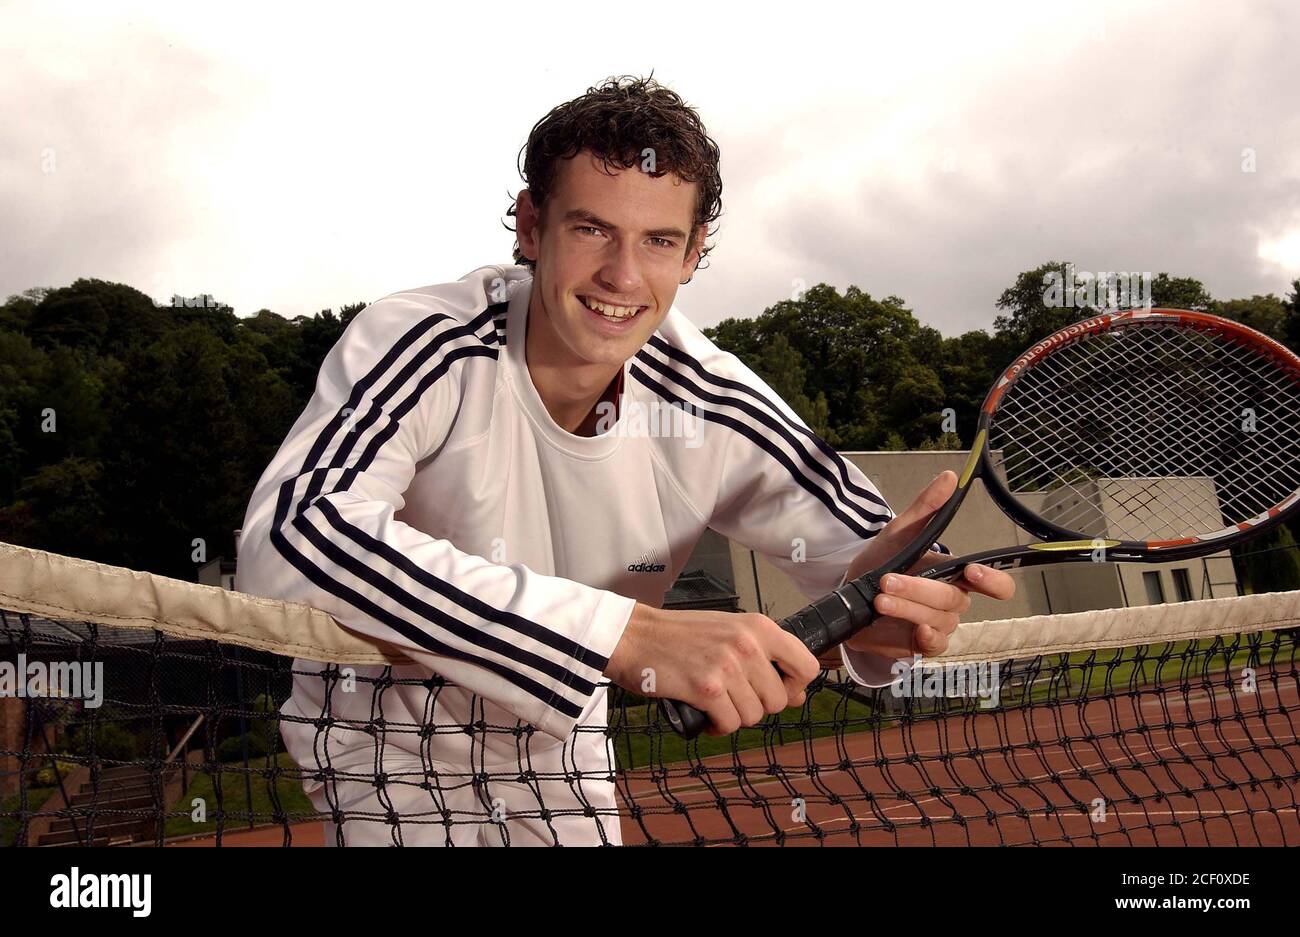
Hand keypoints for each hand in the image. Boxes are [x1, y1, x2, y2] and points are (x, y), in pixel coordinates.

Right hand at [604, 603, 821, 736]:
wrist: (634, 636)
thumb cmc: (678, 635)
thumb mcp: (728, 630)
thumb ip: (762, 655)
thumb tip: (795, 694)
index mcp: (758, 627)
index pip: (806, 666)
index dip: (795, 686)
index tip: (778, 690)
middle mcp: (747, 645)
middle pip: (778, 700)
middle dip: (757, 706)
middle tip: (733, 696)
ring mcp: (727, 667)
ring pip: (754, 716)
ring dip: (734, 716)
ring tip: (715, 702)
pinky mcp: (706, 689)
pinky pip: (729, 725)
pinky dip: (716, 727)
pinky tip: (704, 713)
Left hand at [837, 471, 1015, 660]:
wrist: (851, 595)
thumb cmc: (881, 563)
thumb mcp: (899, 533)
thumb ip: (926, 508)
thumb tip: (951, 477)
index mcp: (955, 574)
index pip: (994, 583)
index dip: (992, 580)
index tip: (972, 571)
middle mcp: (953, 601)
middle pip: (953, 599)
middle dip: (919, 588)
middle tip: (888, 580)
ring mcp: (940, 624)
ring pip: (936, 619)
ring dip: (907, 607)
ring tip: (879, 597)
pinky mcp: (922, 644)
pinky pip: (934, 645)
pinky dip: (925, 637)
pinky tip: (912, 630)